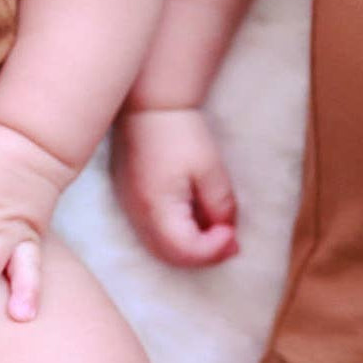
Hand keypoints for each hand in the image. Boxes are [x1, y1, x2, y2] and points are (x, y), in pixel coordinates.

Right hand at [111, 107, 238, 266]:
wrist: (150, 106)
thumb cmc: (182, 134)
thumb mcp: (211, 171)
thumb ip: (220, 207)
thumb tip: (228, 234)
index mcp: (157, 208)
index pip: (186, 251)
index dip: (214, 250)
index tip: (234, 236)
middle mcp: (138, 215)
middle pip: (171, 256)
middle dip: (205, 255)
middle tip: (231, 241)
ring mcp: (129, 209)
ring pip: (160, 248)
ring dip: (190, 249)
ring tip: (217, 233)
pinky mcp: (129, 201)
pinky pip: (151, 233)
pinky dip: (176, 237)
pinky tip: (195, 222)